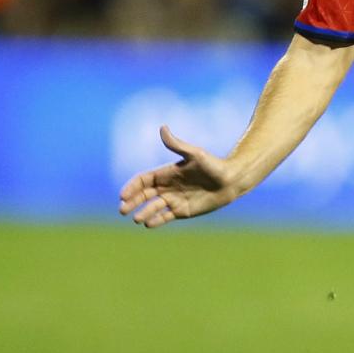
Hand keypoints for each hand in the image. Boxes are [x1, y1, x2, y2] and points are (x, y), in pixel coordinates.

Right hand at [118, 126, 238, 227]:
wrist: (231, 180)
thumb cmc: (214, 165)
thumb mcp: (195, 154)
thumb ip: (177, 144)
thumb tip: (162, 127)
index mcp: (166, 173)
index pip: (143, 180)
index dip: (132, 187)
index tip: (123, 195)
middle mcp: (167, 187)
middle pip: (143, 195)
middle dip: (131, 202)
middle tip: (122, 210)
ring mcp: (174, 199)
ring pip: (152, 207)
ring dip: (143, 213)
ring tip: (136, 219)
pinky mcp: (182, 211)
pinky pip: (165, 217)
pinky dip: (156, 221)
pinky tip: (149, 224)